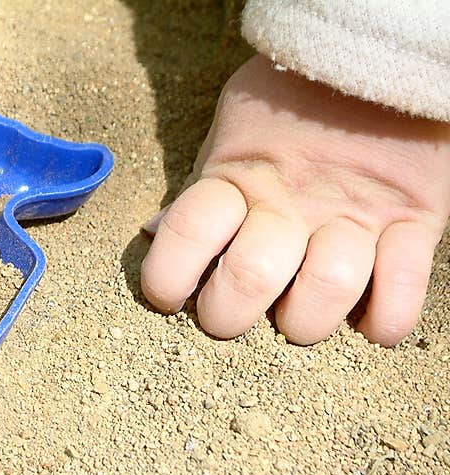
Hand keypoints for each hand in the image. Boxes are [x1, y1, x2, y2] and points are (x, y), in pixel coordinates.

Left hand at [141, 54, 449, 345]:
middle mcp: (295, 198)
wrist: (380, 58)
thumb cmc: (287, 106)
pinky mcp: (415, 221)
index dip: (165, 278)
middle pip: (252, 278)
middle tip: (230, 312)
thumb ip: (197, 192)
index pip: (188, 232)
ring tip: (297, 314)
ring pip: (328, 289)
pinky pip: (402, 292)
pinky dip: (384, 322)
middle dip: (228, 316)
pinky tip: (365, 321)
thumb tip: (152, 234)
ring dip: (305, 321)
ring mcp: (358, 212)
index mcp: (239, 176)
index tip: (167, 296)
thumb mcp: (230, 137)